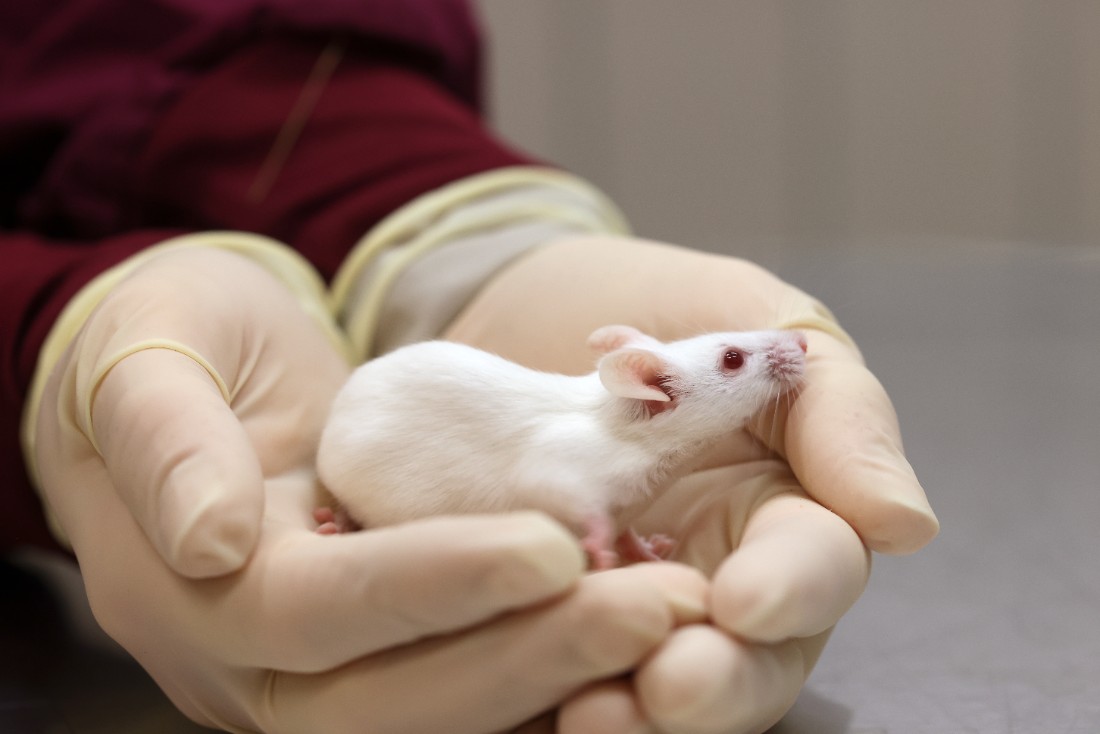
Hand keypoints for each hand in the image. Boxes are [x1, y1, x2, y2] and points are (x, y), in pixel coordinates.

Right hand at [33, 245, 708, 732]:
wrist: (189, 375)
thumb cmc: (162, 344)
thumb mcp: (144, 359)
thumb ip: (166, 440)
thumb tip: (212, 538)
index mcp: (192, 593)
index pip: (314, 612)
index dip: (433, 585)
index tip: (551, 546)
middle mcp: (257, 663)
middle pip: (393, 701)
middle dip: (530, 655)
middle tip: (657, 607)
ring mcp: (320, 671)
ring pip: (441, 714)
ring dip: (560, 675)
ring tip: (667, 618)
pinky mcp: (379, 652)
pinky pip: (471, 690)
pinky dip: (553, 674)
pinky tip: (632, 629)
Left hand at [444, 234, 938, 732]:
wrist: (519, 305)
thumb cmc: (656, 303)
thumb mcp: (758, 322)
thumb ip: (838, 415)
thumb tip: (906, 525)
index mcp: (788, 510)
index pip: (814, 567)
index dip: (789, 592)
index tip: (745, 602)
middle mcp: (723, 574)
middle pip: (750, 660)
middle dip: (718, 682)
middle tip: (669, 689)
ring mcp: (636, 601)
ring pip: (664, 685)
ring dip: (641, 713)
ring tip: (592, 714)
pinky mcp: (554, 615)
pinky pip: (570, 669)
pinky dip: (557, 688)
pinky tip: (537, 700)